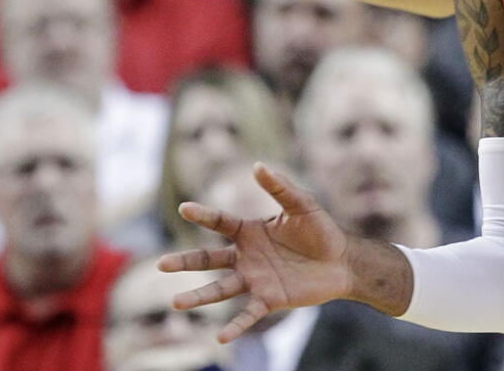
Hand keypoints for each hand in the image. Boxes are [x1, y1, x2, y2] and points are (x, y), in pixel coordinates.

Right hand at [158, 163, 351, 342]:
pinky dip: (235, 326)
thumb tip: (258, 166)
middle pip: (209, 260)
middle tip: (161, 265)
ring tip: (176, 303)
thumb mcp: (302, 205)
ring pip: (220, 290)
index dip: (203, 215)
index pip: (220, 223)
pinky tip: (220, 337)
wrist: (342, 261)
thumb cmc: (321, 230)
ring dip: (199, 297)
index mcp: (250, 232)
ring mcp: (255, 280)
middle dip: (185, 262)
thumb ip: (280, 187)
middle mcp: (246, 257)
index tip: (184, 208)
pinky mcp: (269, 299)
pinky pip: (248, 314)